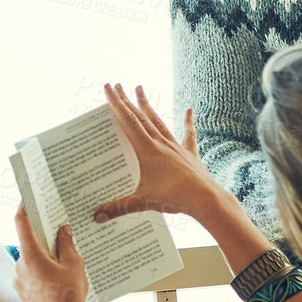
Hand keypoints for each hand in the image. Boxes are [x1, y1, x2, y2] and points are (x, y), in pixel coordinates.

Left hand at [13, 202, 88, 301]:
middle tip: (59, 228)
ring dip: (45, 253)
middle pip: (29, 240)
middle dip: (43, 234)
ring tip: (64, 256)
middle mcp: (20, 264)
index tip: (27, 197)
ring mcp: (19, 278)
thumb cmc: (69, 295)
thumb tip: (62, 229)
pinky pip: (31, 271)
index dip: (23, 207)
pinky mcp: (23, 289)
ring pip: (31, 257)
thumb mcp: (74, 264)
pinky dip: (42, 268)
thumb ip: (66, 243)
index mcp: (31, 254)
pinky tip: (58, 273)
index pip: (21, 222)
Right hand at [94, 83, 220, 221]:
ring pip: (159, 121)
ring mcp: (176, 147)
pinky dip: (188, 122)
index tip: (109, 88)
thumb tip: (96, 216)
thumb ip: (118, 208)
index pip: (128, 121)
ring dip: (148, 106)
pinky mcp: (190, 154)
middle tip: (117, 84)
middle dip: (127, 100)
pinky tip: (189, 110)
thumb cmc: (174, 198)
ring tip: (140, 89)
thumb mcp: (142, 202)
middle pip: (141, 116)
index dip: (116, 104)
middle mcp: (161, 143)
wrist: (205, 199)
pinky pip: (188, 135)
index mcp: (147, 150)